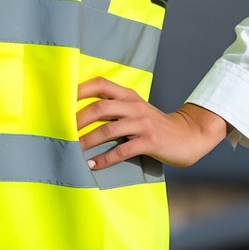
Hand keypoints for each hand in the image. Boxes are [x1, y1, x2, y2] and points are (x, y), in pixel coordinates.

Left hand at [76, 77, 227, 169]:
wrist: (187, 135)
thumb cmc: (154, 123)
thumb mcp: (135, 109)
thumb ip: (114, 108)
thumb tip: (81, 113)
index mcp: (128, 95)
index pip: (101, 84)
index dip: (80, 89)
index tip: (62, 98)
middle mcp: (134, 106)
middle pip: (100, 107)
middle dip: (78, 119)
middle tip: (62, 129)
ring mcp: (142, 124)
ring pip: (108, 129)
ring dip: (87, 141)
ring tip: (72, 149)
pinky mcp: (149, 142)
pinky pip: (122, 151)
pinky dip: (104, 159)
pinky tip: (92, 165)